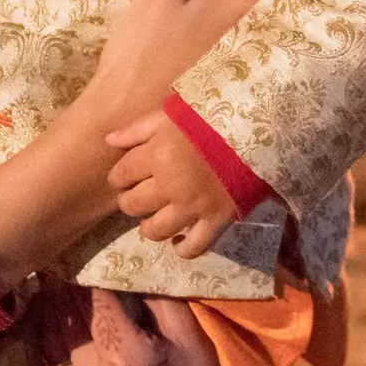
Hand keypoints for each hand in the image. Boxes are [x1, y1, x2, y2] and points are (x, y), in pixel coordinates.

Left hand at [38, 290, 271, 365]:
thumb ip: (157, 301)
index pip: (98, 304)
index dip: (97, 286)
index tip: (94, 274)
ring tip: (107, 365)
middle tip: (109, 328)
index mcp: (131, 360)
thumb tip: (129, 270)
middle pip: (78, 335)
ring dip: (81, 361)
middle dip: (93, 328)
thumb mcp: (192, 342)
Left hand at [106, 112, 234, 257]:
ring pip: (156, 230)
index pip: (121, 175)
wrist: (256, 133)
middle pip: (132, 205)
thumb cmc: (209, 121)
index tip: (125, 176)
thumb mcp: (170, 116)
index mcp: (157, 155)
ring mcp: (193, 207)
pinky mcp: (215, 221)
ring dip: (149, 227)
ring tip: (153, 218)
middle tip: (138, 196)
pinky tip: (177, 241)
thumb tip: (109, 140)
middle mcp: (170, 186)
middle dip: (129, 201)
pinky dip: (182, 249)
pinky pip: (193, 247)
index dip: (118, 177)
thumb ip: (137, 129)